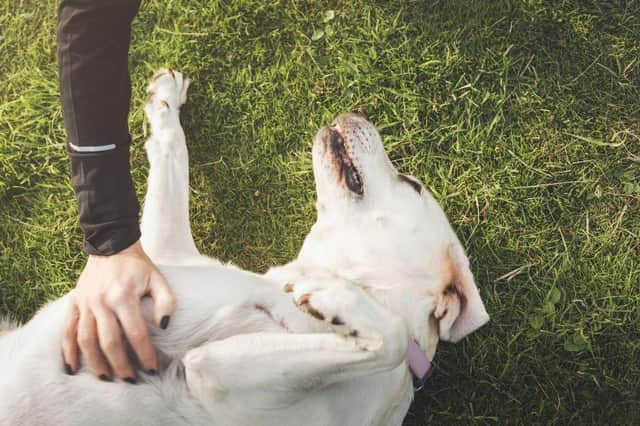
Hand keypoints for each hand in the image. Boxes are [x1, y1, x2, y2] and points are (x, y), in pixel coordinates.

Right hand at [61, 240, 175, 381]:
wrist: (111, 245)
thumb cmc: (138, 267)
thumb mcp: (158, 279)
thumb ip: (166, 302)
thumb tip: (163, 326)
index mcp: (124, 296)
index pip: (135, 333)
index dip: (144, 354)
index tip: (152, 368)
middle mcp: (101, 302)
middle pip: (109, 342)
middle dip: (120, 364)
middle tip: (130, 379)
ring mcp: (85, 303)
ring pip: (86, 340)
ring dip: (96, 362)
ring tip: (106, 377)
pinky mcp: (74, 303)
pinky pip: (67, 331)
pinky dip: (68, 351)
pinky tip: (73, 368)